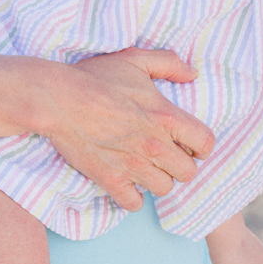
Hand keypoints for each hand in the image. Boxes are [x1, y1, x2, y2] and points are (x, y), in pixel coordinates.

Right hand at [43, 48, 213, 210]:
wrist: (57, 99)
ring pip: (164, 189)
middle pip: (188, 172)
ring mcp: (133, 166)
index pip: (205, 143)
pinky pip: (134, 203)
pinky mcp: (110, 180)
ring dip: (157, 180)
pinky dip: (132, 196)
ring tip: (144, 167)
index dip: (200, 145)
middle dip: (179, 164)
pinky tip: (126, 181)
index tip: (189, 144)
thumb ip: (169, 63)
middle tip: (164, 155)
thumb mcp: (134, 59)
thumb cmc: (95, 78)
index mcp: (165, 116)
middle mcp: (154, 145)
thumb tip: (192, 74)